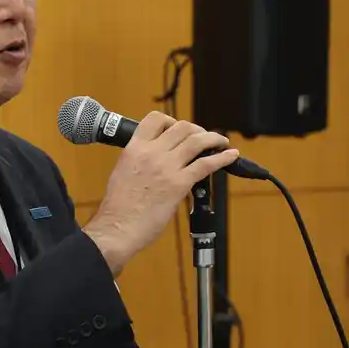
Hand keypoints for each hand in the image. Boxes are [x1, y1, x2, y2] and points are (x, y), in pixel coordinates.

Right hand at [82, 112, 237, 274]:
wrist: (117, 228)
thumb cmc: (117, 208)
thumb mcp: (122, 172)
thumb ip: (140, 160)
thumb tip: (156, 160)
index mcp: (134, 148)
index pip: (156, 119)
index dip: (171, 121)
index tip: (178, 129)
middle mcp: (152, 153)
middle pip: (182, 127)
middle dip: (196, 130)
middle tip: (202, 138)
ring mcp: (167, 167)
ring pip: (197, 141)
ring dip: (213, 139)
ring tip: (221, 142)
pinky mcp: (179, 184)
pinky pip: (206, 165)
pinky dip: (222, 158)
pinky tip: (231, 156)